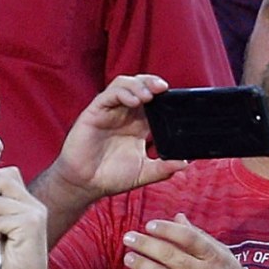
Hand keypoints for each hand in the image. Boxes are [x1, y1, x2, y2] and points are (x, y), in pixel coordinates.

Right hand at [48, 74, 184, 201]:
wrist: (84, 186)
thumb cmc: (109, 178)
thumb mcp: (142, 173)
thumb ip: (163, 168)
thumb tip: (184, 164)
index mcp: (137, 124)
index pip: (153, 100)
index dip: (163, 94)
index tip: (175, 98)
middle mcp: (123, 114)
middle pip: (140, 85)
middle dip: (152, 82)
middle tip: (163, 89)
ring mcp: (108, 111)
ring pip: (125, 84)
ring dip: (139, 85)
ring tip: (148, 96)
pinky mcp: (94, 113)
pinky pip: (109, 94)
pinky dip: (123, 93)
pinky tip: (134, 101)